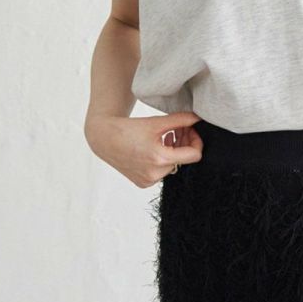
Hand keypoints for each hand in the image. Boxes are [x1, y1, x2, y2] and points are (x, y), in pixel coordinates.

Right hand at [86, 111, 203, 186]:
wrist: (103, 139)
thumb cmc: (128, 128)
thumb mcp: (156, 122)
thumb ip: (180, 120)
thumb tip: (198, 117)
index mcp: (160, 158)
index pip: (194, 155)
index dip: (196, 141)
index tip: (191, 130)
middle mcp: (155, 174)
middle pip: (183, 160)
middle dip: (183, 143)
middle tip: (177, 129)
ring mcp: (149, 181)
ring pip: (172, 166)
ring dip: (172, 151)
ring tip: (165, 136)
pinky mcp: (143, 183)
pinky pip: (161, 172)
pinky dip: (161, 160)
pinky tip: (154, 148)